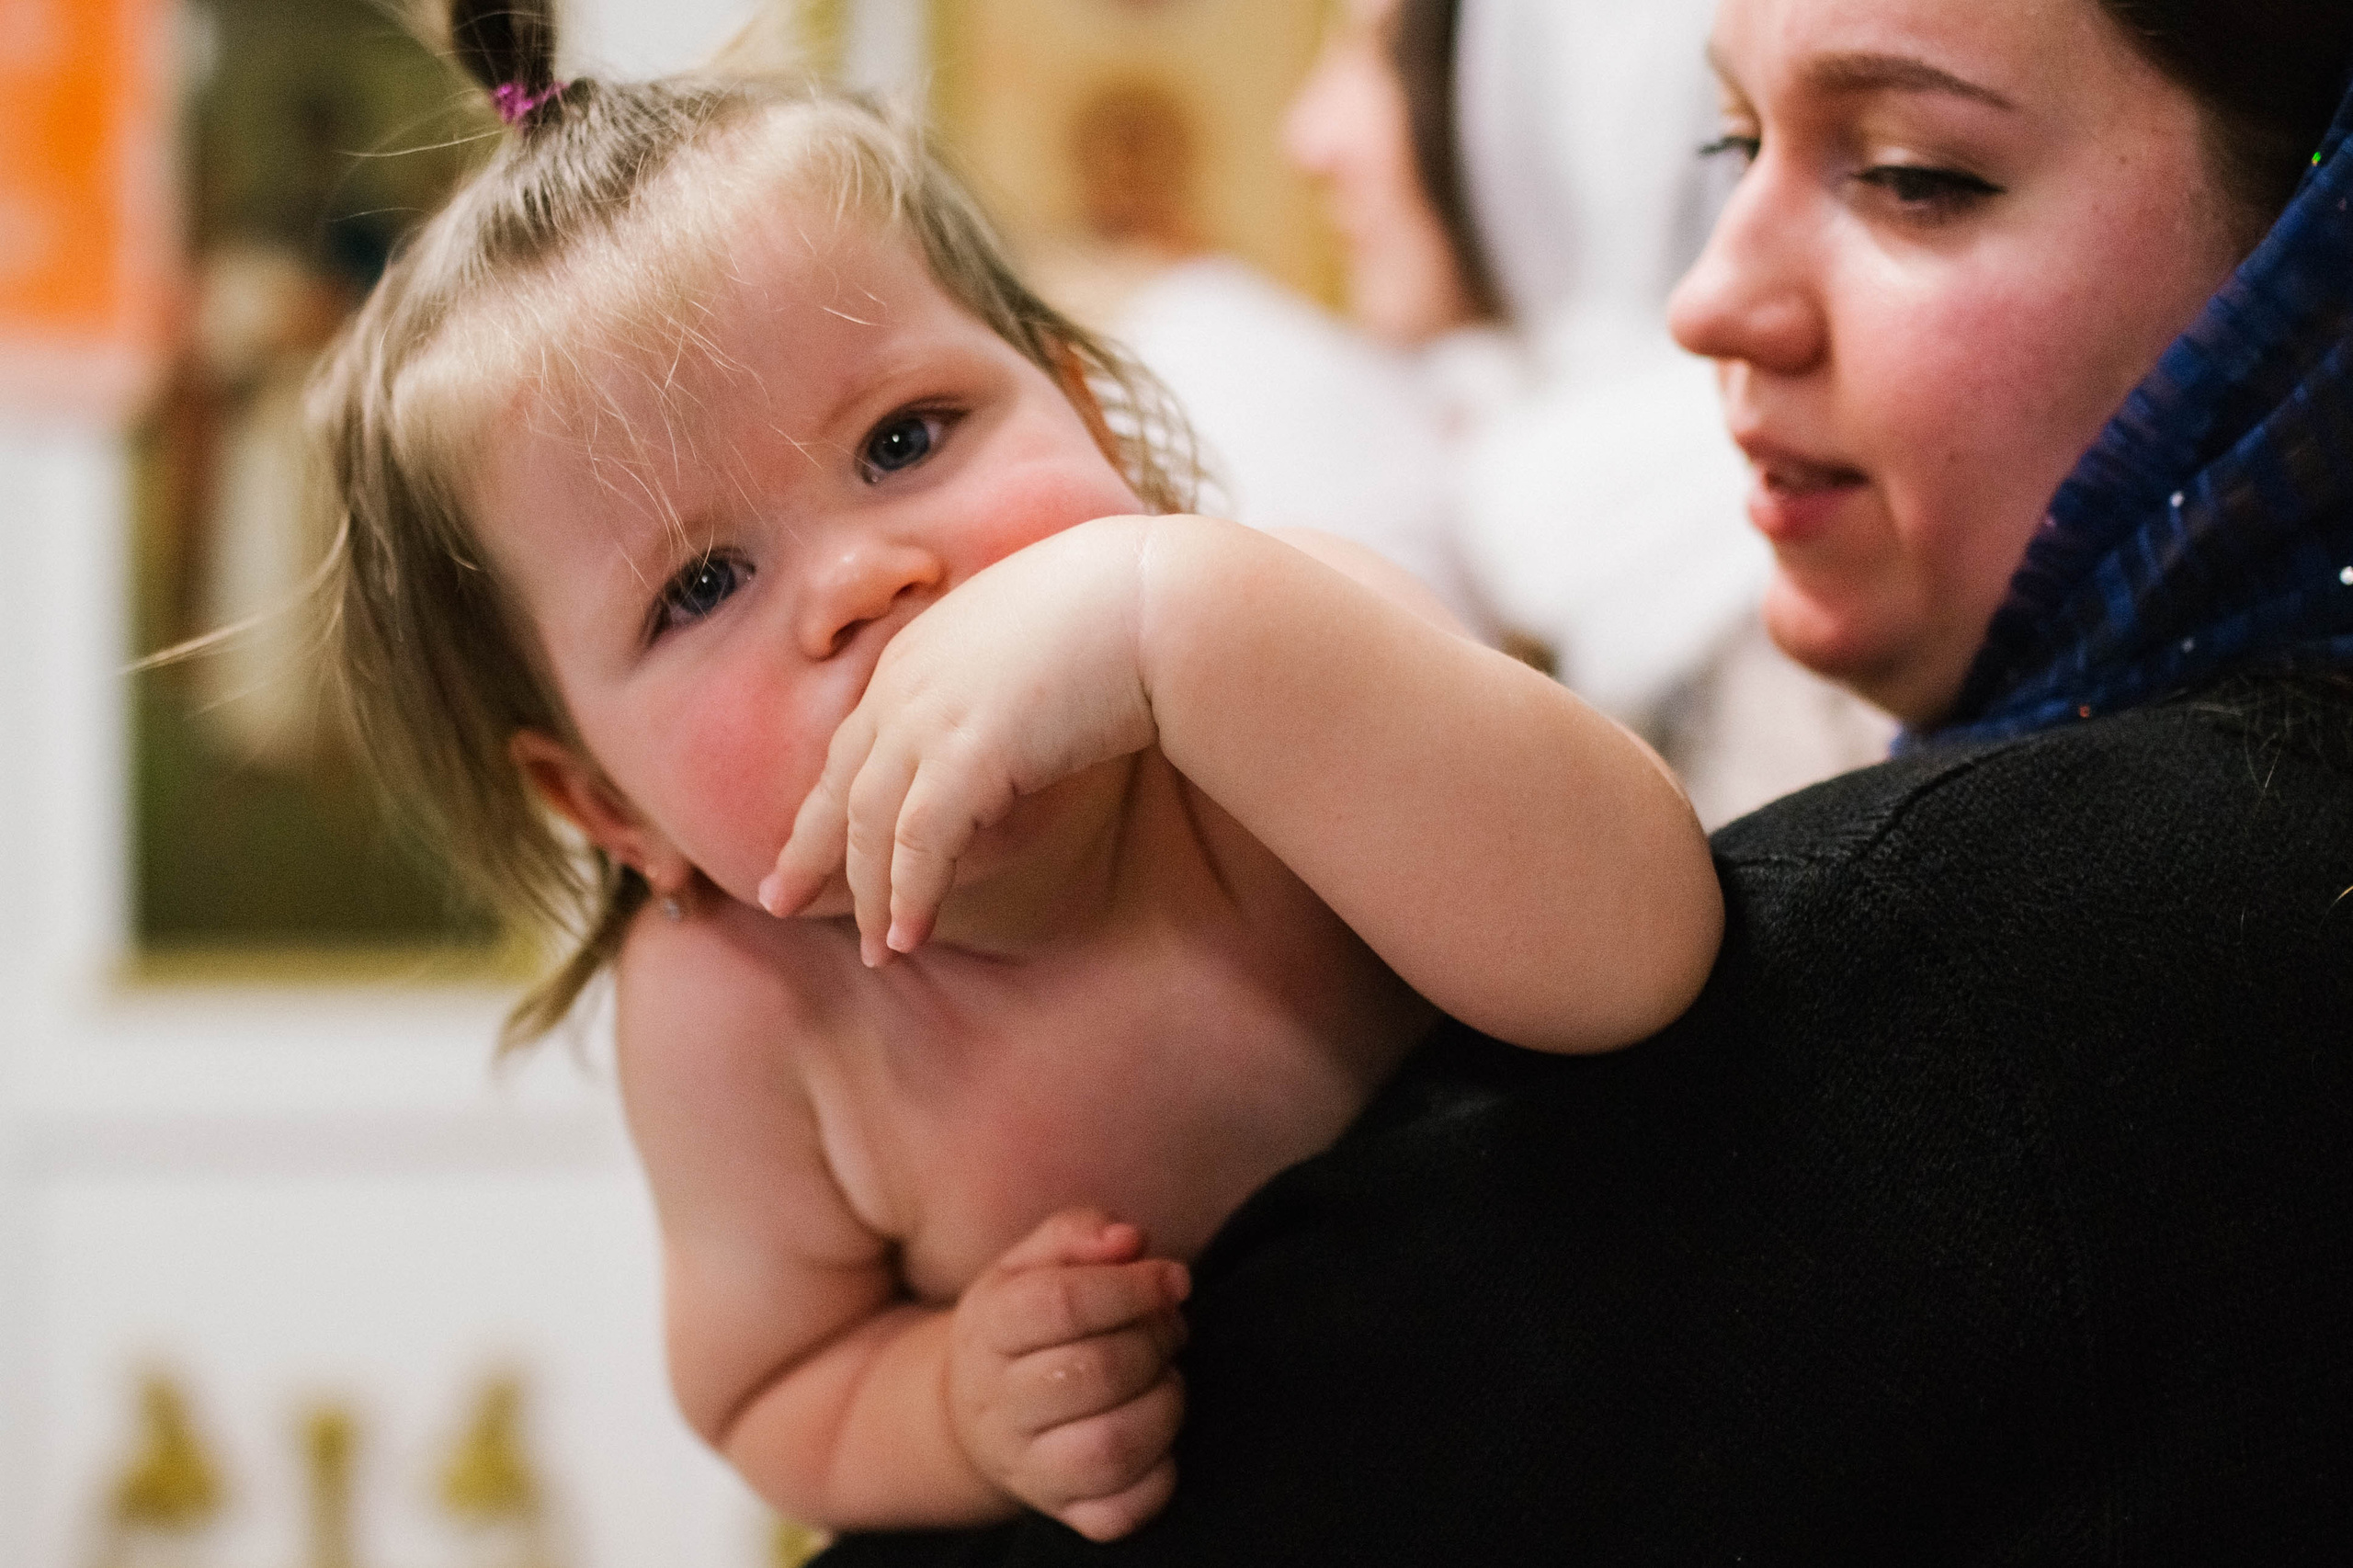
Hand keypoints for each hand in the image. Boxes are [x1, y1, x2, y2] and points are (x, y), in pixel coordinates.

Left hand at [759, 518, 1159, 964]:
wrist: (1155, 601)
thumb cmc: (1123, 611)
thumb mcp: (1037, 643)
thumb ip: (1003, 682)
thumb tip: (1020, 728)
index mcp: (918, 652)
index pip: (857, 741)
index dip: (829, 797)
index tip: (810, 839)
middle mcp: (906, 683)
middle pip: (841, 785)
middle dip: (810, 851)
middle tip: (781, 903)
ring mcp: (929, 717)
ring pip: (872, 824)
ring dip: (871, 895)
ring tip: (876, 950)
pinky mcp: (966, 755)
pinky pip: (920, 843)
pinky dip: (910, 894)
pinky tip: (907, 936)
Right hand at [948, 1208, 1190, 1541]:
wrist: (975, 1413)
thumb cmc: (1023, 1324)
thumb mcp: (1031, 1264)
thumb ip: (1078, 1233)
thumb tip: (1132, 1241)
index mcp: (989, 1329)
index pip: (1061, 1304)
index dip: (1133, 1287)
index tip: (1175, 1279)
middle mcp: (998, 1405)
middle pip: (1094, 1373)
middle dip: (1154, 1341)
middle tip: (1170, 1326)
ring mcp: (1028, 1467)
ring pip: (1110, 1447)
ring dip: (1164, 1406)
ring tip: (1165, 1379)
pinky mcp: (1063, 1512)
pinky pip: (1121, 1511)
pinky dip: (1159, 1475)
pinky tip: (1157, 1436)